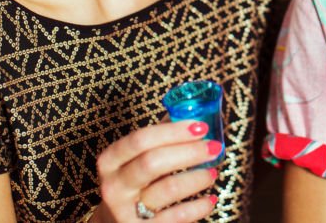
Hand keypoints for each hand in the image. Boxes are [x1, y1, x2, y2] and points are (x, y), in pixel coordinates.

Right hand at [94, 121, 218, 221]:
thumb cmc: (132, 182)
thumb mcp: (134, 159)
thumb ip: (159, 137)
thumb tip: (194, 112)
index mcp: (111, 161)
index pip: (140, 139)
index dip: (172, 131)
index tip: (200, 126)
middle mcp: (114, 186)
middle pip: (152, 163)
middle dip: (189, 152)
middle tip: (214, 147)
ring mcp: (126, 211)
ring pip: (167, 190)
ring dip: (197, 178)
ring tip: (213, 172)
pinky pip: (176, 217)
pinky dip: (198, 207)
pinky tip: (210, 199)